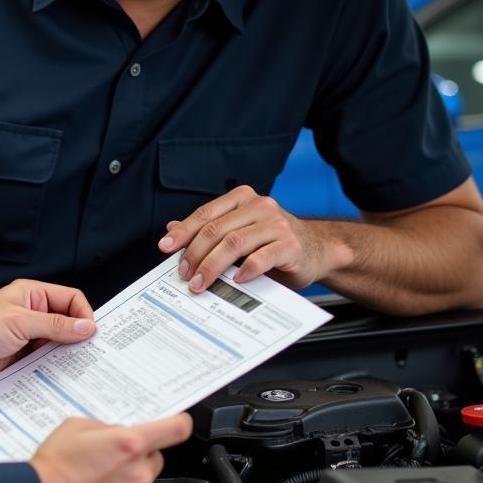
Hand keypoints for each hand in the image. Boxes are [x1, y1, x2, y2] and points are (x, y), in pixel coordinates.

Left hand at [0, 279, 95, 385]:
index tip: (91, 333)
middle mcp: (33, 314)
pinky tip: (59, 376)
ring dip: (67, 355)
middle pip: (67, 323)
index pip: (71, 299)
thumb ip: (55, 325)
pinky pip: (45, 362)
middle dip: (79, 336)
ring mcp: (28, 337)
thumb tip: (86, 327)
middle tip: (91, 353)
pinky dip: (54, 369)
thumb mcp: (20, 322)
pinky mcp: (22, 358)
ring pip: (58, 345)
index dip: (83, 314)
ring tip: (77, 367)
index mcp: (33, 295)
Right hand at [31, 414, 192, 482]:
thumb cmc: (54, 465)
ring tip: (99, 471)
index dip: (180, 421)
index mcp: (130, 443)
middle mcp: (137, 473)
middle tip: (115, 450)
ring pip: (143, 479)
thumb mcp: (79, 425)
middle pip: (157, 456)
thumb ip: (108, 426)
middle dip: (140, 451)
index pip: (176, 429)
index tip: (179, 420)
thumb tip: (117, 432)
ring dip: (129, 473)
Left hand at [158, 184, 324, 293]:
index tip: (165, 247)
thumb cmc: (273, 243)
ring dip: (213, 266)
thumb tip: (172, 229)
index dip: (183, 231)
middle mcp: (259, 206)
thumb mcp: (240, 232)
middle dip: (195, 254)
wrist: (317, 250)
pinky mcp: (290, 244)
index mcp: (243, 198)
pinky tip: (237, 280)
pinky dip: (246, 270)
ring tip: (201, 283)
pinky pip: (262, 257)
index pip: (205, 214)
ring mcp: (276, 223)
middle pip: (216, 229)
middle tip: (185, 275)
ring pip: (234, 243)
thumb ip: (210, 229)